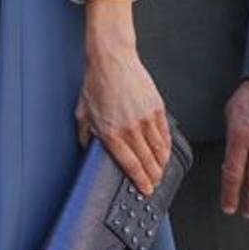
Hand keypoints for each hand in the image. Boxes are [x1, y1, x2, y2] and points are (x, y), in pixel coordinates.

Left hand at [76, 0, 170, 195]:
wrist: (112, 60)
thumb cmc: (96, 84)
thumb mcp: (82, 113)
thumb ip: (85, 135)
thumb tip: (87, 150)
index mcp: (110, 133)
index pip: (130, 165)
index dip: (140, 181)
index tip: (145, 190)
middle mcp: (130, 129)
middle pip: (147, 161)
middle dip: (152, 177)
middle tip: (154, 183)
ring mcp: (146, 119)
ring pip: (159, 150)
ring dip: (161, 164)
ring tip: (161, 171)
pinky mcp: (157, 108)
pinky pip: (165, 133)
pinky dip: (166, 146)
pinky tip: (165, 152)